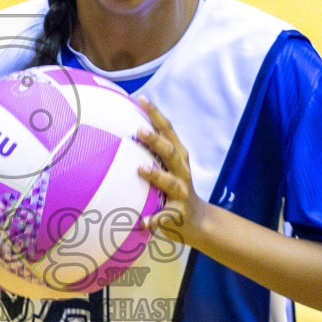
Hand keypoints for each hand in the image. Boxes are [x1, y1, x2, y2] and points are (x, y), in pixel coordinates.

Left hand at [135, 97, 208, 245]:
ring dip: (156, 175)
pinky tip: (141, 222)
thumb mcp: (168, 166)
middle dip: (157, 141)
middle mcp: (182, 172)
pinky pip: (164, 217)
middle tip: (139, 131)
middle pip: (171, 152)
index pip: (168, 131)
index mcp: (178, 157)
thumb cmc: (174, 187)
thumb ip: (152, 150)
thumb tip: (123, 129)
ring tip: (141, 169)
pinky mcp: (178, 215)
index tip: (141, 98)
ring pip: (170, 183)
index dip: (156, 114)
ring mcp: (182, 193)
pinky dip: (153, 220)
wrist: (198, 220)